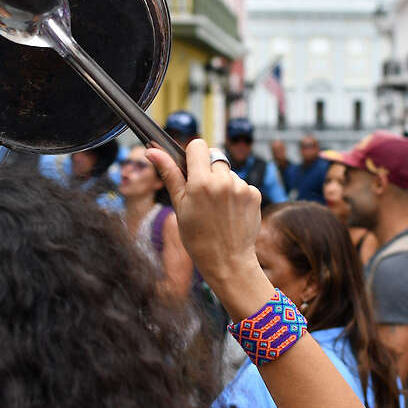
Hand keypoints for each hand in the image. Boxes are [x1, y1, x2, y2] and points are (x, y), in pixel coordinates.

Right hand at [147, 140, 265, 307]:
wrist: (228, 262)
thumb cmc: (198, 238)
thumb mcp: (179, 206)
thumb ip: (170, 175)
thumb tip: (152, 151)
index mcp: (201, 183)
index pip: (198, 145)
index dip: (192, 155)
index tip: (190, 168)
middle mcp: (224, 181)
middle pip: (214, 156)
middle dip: (207, 169)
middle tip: (203, 193)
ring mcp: (242, 187)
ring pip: (228, 171)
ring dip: (222, 182)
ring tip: (217, 208)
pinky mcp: (255, 194)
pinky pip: (242, 183)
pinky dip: (236, 193)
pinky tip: (230, 212)